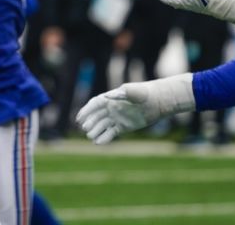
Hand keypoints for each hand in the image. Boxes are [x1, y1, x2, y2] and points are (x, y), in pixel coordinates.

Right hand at [76, 74, 194, 144]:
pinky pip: (111, 133)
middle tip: (85, 129)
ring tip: (90, 137)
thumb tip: (107, 97)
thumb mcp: (133, 92)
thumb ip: (120, 94)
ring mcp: (116, 118)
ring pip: (102, 126)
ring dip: (95, 131)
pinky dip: (104, 138)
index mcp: (110, 98)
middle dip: (89, 122)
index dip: (85, 111)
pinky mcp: (123, 127)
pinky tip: (98, 143)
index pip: (94, 104)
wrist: (156, 102)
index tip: (78, 118)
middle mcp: (111, 108)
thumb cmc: (144, 93)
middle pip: (96, 116)